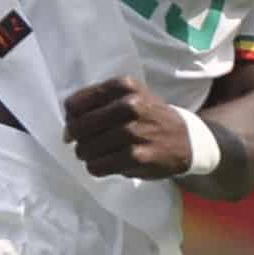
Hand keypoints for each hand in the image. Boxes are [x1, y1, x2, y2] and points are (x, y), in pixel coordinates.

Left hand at [62, 74, 194, 180]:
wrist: (187, 140)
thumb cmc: (150, 117)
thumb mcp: (130, 96)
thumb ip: (98, 104)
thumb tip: (66, 130)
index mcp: (123, 86)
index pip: (74, 104)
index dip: (71, 118)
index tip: (79, 125)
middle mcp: (128, 105)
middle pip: (78, 127)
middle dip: (77, 139)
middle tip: (87, 144)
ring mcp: (133, 132)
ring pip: (85, 149)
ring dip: (87, 155)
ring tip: (100, 154)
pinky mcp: (137, 156)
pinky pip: (98, 166)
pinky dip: (97, 168)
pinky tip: (108, 164)